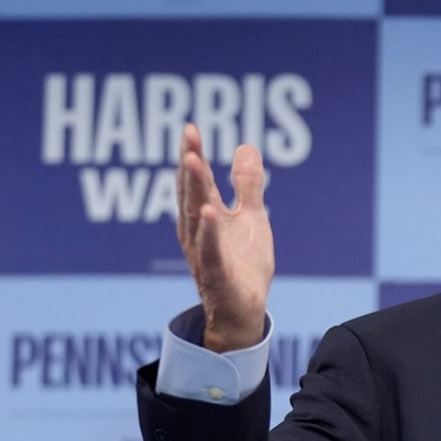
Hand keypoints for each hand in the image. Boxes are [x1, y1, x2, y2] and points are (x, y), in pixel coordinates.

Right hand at [176, 123, 273, 352]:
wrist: (245, 311)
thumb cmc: (243, 265)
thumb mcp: (251, 218)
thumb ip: (247, 185)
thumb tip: (245, 146)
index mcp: (206, 217)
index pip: (197, 182)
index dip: (193, 155)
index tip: (191, 128)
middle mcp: (198, 233)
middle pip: (192, 194)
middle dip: (189, 165)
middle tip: (188, 136)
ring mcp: (205, 253)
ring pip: (196, 219)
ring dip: (194, 190)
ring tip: (193, 162)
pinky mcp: (217, 275)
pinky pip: (210, 253)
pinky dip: (208, 233)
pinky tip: (209, 213)